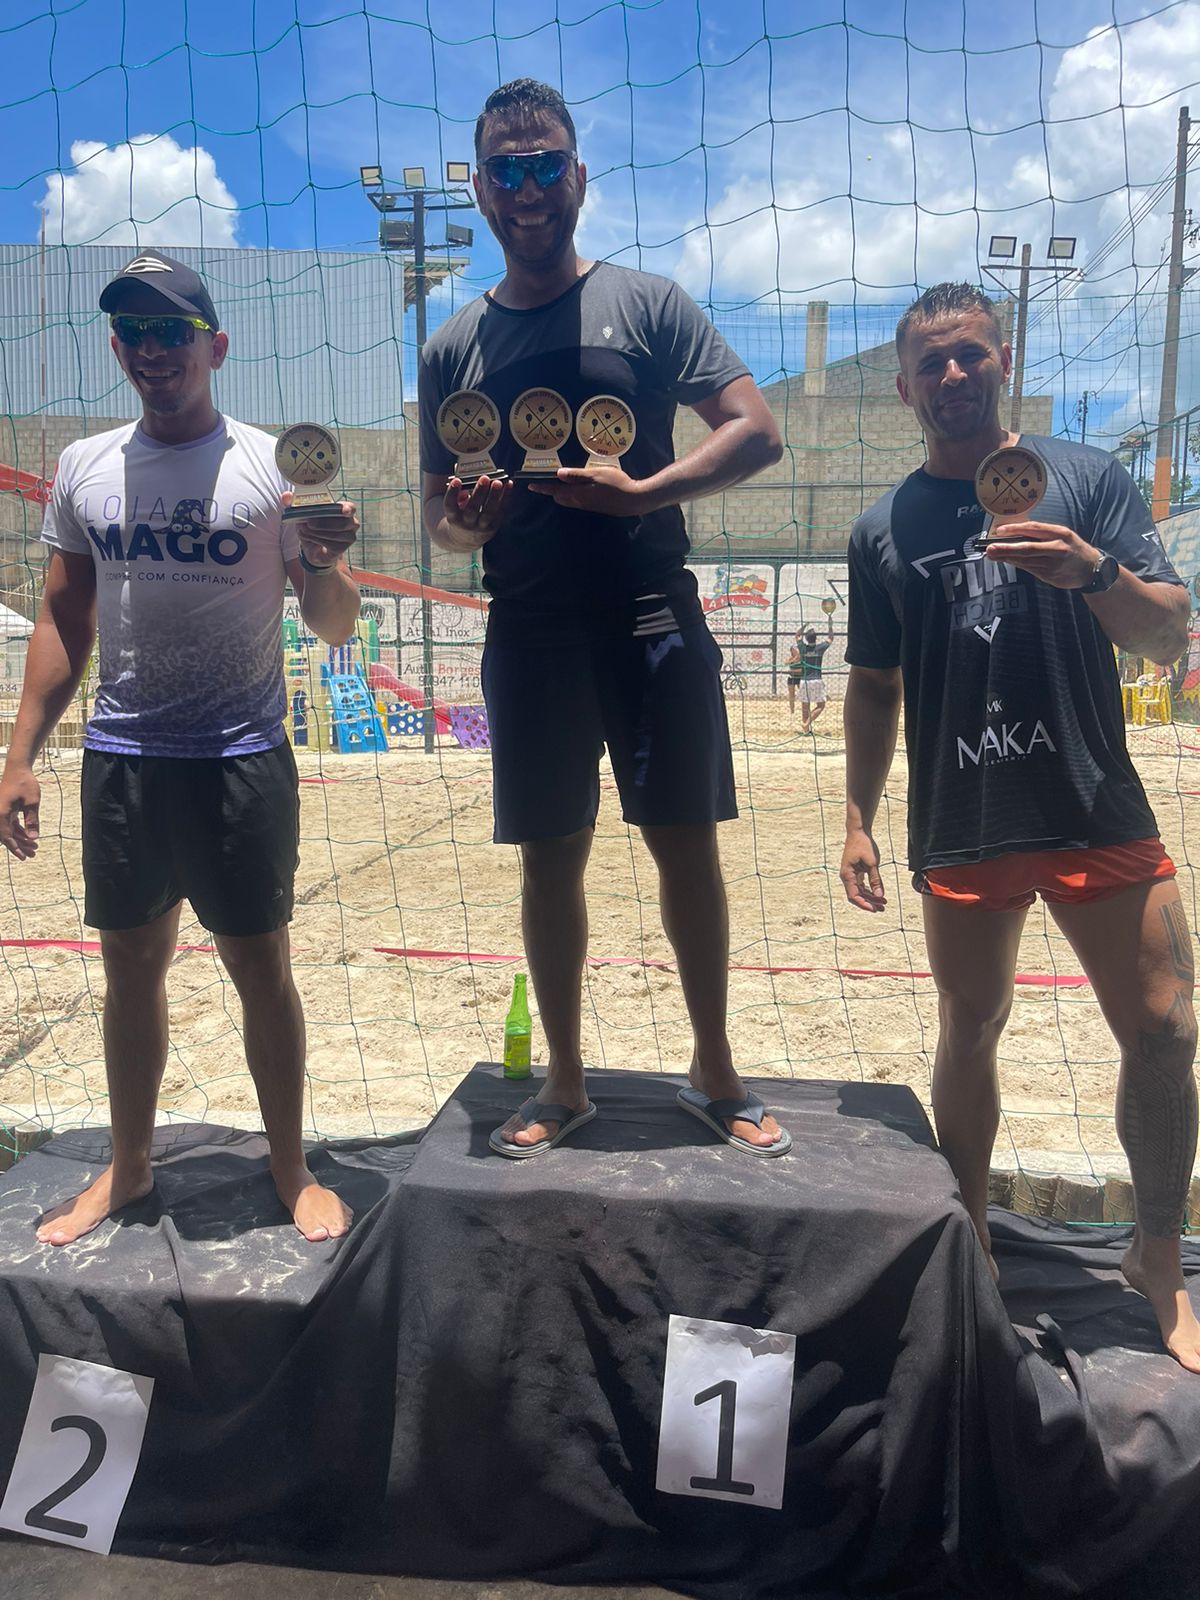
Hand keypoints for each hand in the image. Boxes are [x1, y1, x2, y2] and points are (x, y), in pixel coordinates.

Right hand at [0, 766, 40, 860]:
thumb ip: (32, 821)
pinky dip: (20, 831)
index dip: (15, 848)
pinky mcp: (5, 810)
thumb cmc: (24, 783)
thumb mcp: (32, 803)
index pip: (6, 837)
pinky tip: (30, 837)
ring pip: (10, 831)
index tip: (24, 857)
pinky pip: (11, 824)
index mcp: (1, 814)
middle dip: (20, 846)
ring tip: (35, 848)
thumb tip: (33, 838)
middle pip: (8, 836)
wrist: (18, 769)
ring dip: (21, 839)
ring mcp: (1, 812)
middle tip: (33, 855)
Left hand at [284, 494, 358, 567]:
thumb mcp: (301, 513)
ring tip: (305, 531)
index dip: (348, 509)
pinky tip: (311, 539)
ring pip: (336, 534)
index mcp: (343, 509)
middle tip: (309, 523)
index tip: (343, 510)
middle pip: (343, 523)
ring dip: (318, 533)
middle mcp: (350, 523)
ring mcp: (348, 536)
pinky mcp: (342, 548)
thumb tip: (285, 496)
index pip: (350, 508)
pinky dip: (319, 541)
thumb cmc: (311, 526)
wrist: (312, 548)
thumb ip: (293, 503)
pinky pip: (332, 544)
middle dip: (324, 523)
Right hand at [443, 475, 512, 549]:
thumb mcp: (453, 507)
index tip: (457, 480)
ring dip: (494, 496)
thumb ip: (457, 493)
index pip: (450, 506)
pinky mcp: (493, 527)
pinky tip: (509, 485)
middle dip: (479, 492)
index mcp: (453, 518)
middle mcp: (467, 524)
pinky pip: (501, 512)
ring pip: (489, 512)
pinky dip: (506, 498)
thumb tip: (462, 477)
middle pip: (472, 509)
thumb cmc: (459, 516)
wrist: (465, 539)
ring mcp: (481, 527)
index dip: (452, 493)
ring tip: (498, 482)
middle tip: (485, 477)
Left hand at [527, 466, 649, 515]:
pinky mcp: (594, 507)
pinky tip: (575, 490)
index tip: (530, 485)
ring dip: (560, 494)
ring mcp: (587, 506)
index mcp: (578, 493)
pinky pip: (576, 502)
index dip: (542, 487)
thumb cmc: (617, 483)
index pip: (555, 490)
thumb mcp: (596, 474)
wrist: (633, 500)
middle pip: (559, 497)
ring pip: (568, 501)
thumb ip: (577, 475)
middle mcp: (580, 502)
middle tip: (542, 483)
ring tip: (556, 485)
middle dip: (550, 491)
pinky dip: (570, 496)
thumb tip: (558, 474)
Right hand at [840, 828, 885, 911]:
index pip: (854, 896)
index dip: (864, 904)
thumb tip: (879, 895)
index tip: (875, 909)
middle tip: (882, 908)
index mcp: (847, 875)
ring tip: (883, 903)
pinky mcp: (855, 871)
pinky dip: (869, 890)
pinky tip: (879, 893)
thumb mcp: (872, 863)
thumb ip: (875, 880)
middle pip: (857, 895)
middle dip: (869, 903)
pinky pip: (861, 885)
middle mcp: (847, 876)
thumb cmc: (863, 845)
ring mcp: (850, 874)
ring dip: (870, 897)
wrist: (858, 831)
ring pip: (859, 891)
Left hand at [982, 521, 1099, 589]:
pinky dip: (1017, 564)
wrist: (1092, 569)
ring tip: (992, 554)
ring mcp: (1053, 564)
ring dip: (1007, 558)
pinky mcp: (1049, 576)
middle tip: (990, 548)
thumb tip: (1017, 533)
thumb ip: (1043, 534)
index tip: (1000, 530)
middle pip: (1027, 548)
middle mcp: (1057, 548)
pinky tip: (1007, 561)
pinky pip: (1029, 569)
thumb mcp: (1063, 535)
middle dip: (1006, 548)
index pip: (1034, 529)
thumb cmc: (1073, 549)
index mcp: (1060, 534)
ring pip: (1025, 560)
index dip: (1015, 529)